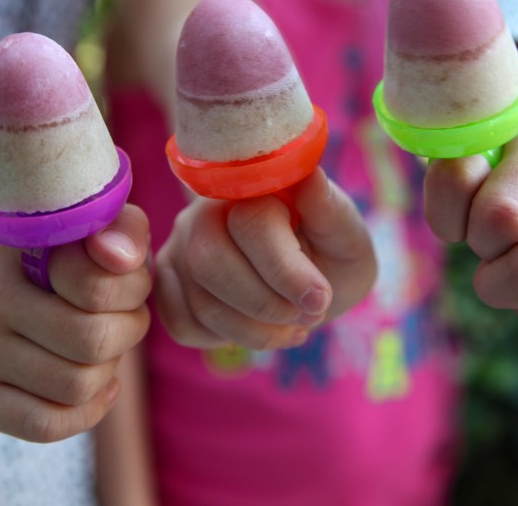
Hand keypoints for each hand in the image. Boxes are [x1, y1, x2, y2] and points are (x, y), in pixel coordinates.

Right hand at [0, 204, 151, 441]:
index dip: (132, 290)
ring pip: (76, 387)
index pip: (98, 287)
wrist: (5, 300)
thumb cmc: (76, 263)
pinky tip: (99, 386)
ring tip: (100, 347)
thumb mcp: (103, 236)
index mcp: (18, 247)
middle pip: (93, 342)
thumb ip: (125, 230)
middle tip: (120, 319)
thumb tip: (120, 258)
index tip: (122, 280)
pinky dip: (87, 411)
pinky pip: (46, 425)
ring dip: (107, 370)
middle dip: (126, 333)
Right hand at [155, 167, 376, 350]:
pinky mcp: (170, 284)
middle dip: (266, 304)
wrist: (313, 284)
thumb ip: (330, 211)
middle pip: (209, 262)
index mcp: (253, 187)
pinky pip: (183, 325)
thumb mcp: (347, 237)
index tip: (319, 299)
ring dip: (256, 330)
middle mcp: (206, 211)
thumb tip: (311, 178)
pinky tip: (261, 329)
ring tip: (293, 324)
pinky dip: (229, 339)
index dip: (286, 271)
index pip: (250, 224)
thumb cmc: (332, 253)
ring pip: (200, 301)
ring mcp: (181, 247)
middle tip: (306, 314)